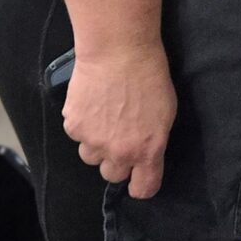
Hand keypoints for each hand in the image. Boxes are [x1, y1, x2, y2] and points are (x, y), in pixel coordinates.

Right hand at [61, 44, 176, 199]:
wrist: (119, 51)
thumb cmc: (149, 76)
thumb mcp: (166, 113)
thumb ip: (154, 140)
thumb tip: (145, 153)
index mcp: (147, 151)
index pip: (143, 189)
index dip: (140, 185)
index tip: (138, 178)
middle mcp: (119, 152)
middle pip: (112, 175)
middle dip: (115, 160)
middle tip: (119, 136)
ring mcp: (93, 141)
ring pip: (91, 156)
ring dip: (96, 143)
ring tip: (103, 116)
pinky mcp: (73, 126)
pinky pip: (76, 135)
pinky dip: (81, 123)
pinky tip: (91, 103)